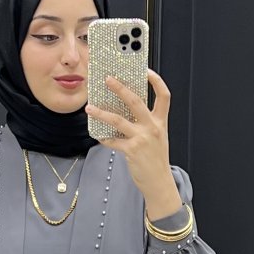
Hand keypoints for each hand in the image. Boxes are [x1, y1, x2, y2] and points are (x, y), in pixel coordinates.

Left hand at [85, 69, 182, 219]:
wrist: (159, 183)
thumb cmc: (156, 160)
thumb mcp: (157, 137)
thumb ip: (145, 123)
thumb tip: (125, 110)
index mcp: (160, 122)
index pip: (164, 95)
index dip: (156, 81)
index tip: (146, 70)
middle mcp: (152, 127)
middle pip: (136, 101)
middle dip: (120, 88)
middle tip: (108, 79)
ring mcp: (142, 139)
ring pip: (118, 120)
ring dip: (102, 112)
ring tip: (89, 108)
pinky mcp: (131, 151)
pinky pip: (113, 141)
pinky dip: (103, 138)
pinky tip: (97, 135)